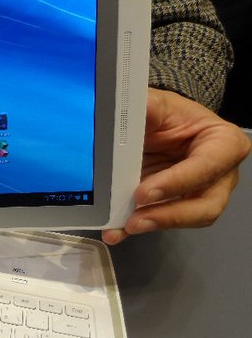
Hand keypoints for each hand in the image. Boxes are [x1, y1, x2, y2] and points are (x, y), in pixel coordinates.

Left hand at [103, 88, 250, 244]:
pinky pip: (158, 223)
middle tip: (134, 220)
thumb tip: (129, 107)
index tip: (143, 193)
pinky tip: (115, 232)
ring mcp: (198, 195)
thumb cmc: (168, 115)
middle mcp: (219, 175)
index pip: (207, 167)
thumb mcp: (159, 105)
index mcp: (223, 143)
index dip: (177, 182)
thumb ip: (148, 107)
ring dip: (153, 224)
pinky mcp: (174, 207)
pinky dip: (134, 228)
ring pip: (184, 220)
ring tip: (123, 227)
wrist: (157, 126)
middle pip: (205, 205)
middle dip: (169, 215)